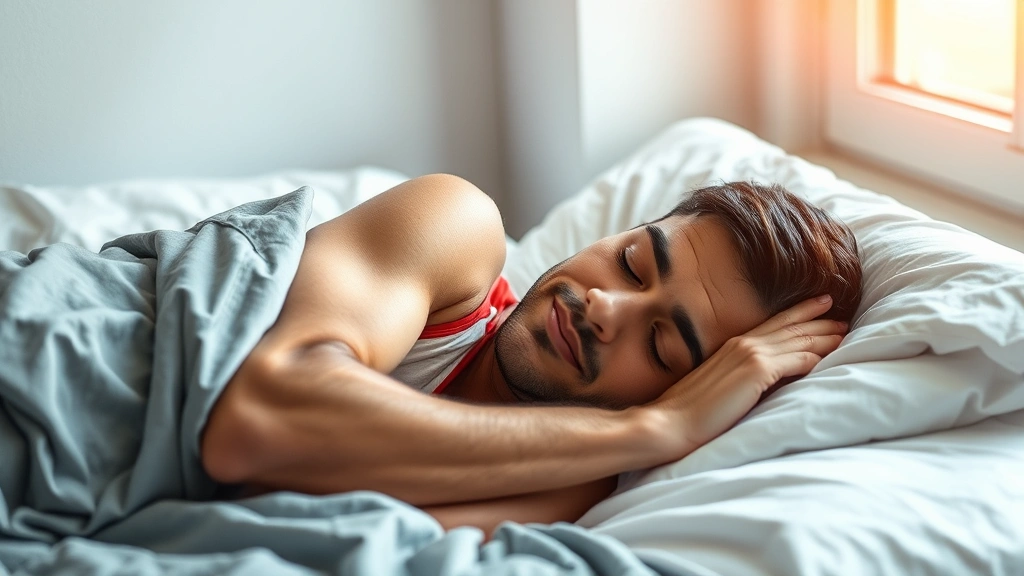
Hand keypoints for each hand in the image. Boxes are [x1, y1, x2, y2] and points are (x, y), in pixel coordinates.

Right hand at [643, 295, 847, 461]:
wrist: (672, 422)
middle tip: (840, 315)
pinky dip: (814, 357)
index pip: (772, 325)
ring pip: (797, 341)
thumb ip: (739, 377)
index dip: (797, 315)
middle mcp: (743, 344)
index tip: (818, 308)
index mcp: (732, 346)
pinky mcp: (757, 372)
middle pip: (789, 327)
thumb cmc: (688, 412)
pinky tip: (830, 358)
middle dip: (817, 320)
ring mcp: (750, 356)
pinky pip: (796, 361)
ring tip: (844, 332)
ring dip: (823, 336)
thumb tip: (760, 379)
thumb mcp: (717, 386)